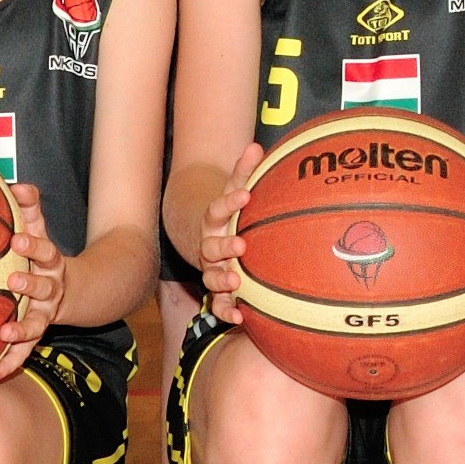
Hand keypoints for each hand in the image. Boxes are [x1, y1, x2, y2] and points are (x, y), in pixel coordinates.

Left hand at [0, 182, 66, 385]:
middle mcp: (52, 290)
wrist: (76, 291)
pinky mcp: (35, 336)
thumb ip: (29, 207)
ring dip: (22, 331)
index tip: (16, 238)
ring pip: (37, 325)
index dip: (33, 246)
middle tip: (13, 280)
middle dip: (31, 284)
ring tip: (5, 334)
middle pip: (46, 287)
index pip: (46, 251)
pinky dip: (7, 365)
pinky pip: (22, 354)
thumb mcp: (39, 229)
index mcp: (51, 262)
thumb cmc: (42, 255)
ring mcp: (44, 315)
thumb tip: (15, 184)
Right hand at [198, 146, 263, 324]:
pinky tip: (240, 317)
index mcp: (214, 220)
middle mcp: (209, 245)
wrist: (213, 239)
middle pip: (210, 246)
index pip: (217, 208)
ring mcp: (211, 269)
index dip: (230, 202)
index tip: (245, 195)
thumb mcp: (236, 190)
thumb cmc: (233, 214)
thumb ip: (245, 171)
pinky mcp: (217, 291)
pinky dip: (226, 311)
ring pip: (210, 276)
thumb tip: (255, 146)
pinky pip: (217, 304)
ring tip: (235, 282)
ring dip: (221, 280)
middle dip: (223, 246)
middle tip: (240, 245)